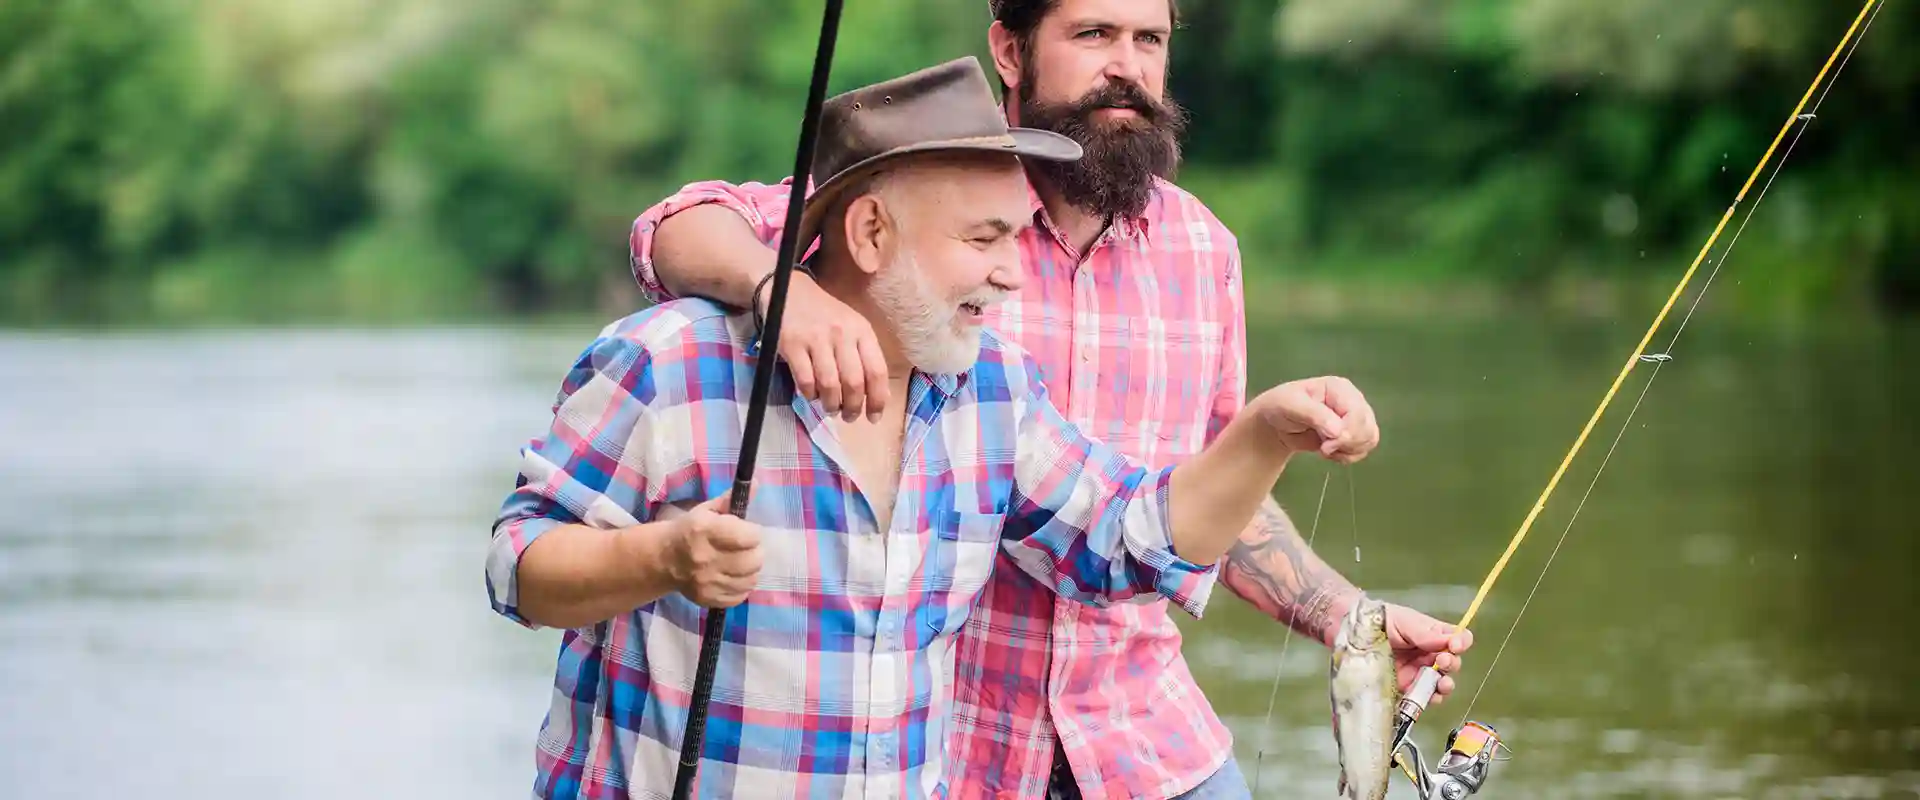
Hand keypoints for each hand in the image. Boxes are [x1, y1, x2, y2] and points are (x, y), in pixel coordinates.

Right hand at [664, 494, 764, 607]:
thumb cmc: (689, 530)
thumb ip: (731, 501)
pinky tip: (733, 577)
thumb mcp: (707, 510)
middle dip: (755, 552)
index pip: (750, 536)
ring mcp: (706, 582)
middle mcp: (705, 558)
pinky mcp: (707, 599)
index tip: (747, 532)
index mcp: (705, 530)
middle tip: (746, 549)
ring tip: (740, 563)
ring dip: (750, 571)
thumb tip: (757, 484)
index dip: (752, 533)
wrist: (663, 559)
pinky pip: (740, 596)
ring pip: (750, 580)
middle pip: (753, 561)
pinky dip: (741, 586)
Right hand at [763, 272, 889, 421]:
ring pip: (829, 385)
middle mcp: (842, 333)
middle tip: (849, 417)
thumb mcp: (852, 327)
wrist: (789, 290)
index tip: (874, 417)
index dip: (877, 399)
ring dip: (831, 405)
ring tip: (830, 408)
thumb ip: (864, 357)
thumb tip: (877, 397)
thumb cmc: (825, 314)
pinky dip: (810, 395)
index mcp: (862, 330)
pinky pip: (805, 381)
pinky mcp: (792, 344)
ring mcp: (816, 338)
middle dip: (853, 407)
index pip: (877, 371)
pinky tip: (812, 394)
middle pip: (853, 383)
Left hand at [1251, 376, 1379, 462]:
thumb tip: (1338, 431)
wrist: (1277, 424)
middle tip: (1323, 449)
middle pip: (1367, 428)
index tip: (1325, 446)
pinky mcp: (1354, 433)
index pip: (1358, 414)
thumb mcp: (1290, 405)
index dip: (1347, 434)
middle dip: (1346, 444)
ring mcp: (1355, 417)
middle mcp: (1353, 400)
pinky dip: (1348, 456)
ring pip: (1369, 439)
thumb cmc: (1281, 407)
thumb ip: (1314, 415)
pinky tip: (1331, 453)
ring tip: (1325, 449)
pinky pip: (1364, 449)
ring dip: (1348, 451)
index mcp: (1340, 388)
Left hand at [1384, 604, 1473, 704]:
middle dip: (1452, 664)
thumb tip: (1449, 640)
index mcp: (1433, 635)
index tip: (1455, 645)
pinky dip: (1428, 699)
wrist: (1351, 634)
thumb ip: (1425, 632)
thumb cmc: (1378, 621)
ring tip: (1442, 684)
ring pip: (1441, 684)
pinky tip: (1428, 696)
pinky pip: (1423, 698)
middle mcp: (1429, 655)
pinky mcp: (1406, 689)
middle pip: (1452, 663)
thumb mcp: (1402, 620)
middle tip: (1443, 661)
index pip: (1457, 639)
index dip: (1461, 643)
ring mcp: (1418, 673)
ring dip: (1446, 686)